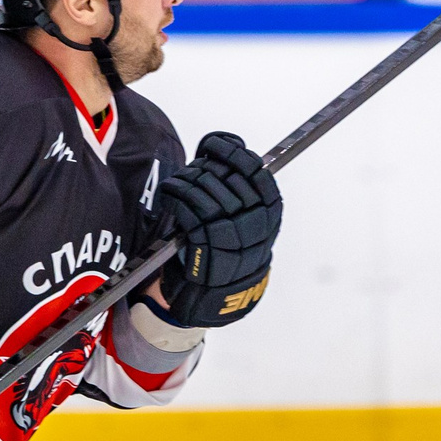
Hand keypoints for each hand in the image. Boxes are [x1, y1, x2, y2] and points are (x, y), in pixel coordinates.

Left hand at [146, 132, 281, 327]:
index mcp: (270, 211)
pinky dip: (175, 196)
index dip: (229, 150)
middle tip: (191, 170)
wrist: (219, 296)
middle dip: (201, 166)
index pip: (253, 166)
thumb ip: (243, 186)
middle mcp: (256, 221)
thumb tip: (228, 144)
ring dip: (184, 180)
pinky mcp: (207, 245)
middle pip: (224, 174)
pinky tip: (170, 195)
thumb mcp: (248, 219)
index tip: (212, 146)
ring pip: (204, 188)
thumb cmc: (230, 251)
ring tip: (176, 183)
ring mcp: (233, 234)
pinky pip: (188, 208)